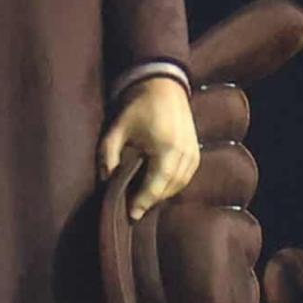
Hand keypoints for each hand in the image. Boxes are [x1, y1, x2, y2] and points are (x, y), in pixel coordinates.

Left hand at [100, 79, 199, 219]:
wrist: (164, 87)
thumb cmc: (138, 107)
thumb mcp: (117, 130)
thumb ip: (108, 156)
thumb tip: (106, 182)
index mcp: (167, 148)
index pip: (156, 185)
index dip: (143, 202)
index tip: (131, 215)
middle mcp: (185, 153)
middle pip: (169, 188)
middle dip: (150, 201)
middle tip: (132, 209)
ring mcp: (194, 154)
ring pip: (179, 186)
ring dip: (161, 195)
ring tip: (142, 199)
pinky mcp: (197, 153)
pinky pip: (185, 178)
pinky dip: (171, 185)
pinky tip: (156, 186)